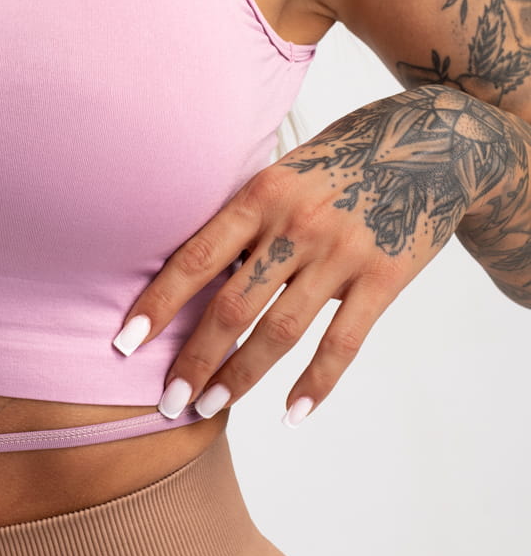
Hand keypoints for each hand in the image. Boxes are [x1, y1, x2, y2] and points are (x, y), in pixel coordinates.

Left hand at [113, 86, 503, 424]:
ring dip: (241, 375)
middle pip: (232, 305)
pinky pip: (342, 342)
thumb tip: (195, 273)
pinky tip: (291, 413)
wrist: (431, 142)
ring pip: (280, 330)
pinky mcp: (384, 277)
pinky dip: (316, 383)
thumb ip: (247, 218)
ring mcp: (341, 253)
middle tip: (168, 400)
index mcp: (262, 193)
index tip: (125, 343)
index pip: (196, 257)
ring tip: (210, 405)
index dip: (159, 303)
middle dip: (195, 359)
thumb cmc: (342, 159)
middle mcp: (297, 224)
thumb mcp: (285, 171)